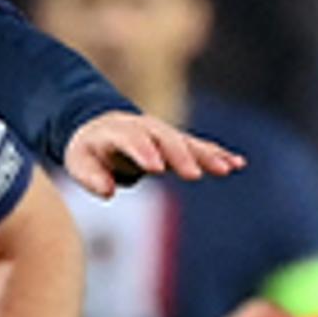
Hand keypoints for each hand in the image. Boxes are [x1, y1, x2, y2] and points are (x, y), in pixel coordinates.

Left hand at [64, 111, 243, 198]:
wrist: (101, 126)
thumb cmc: (89, 150)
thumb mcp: (79, 163)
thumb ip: (91, 177)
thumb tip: (108, 190)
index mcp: (118, 132)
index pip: (133, 140)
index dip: (144, 152)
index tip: (157, 167)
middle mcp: (145, 128)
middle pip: (166, 140)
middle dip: (181, 156)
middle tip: (194, 174)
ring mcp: (164, 134)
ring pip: (187, 142)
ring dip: (207, 155)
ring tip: (227, 168)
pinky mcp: (178, 143)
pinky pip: (200, 146)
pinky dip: (218, 154)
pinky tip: (238, 163)